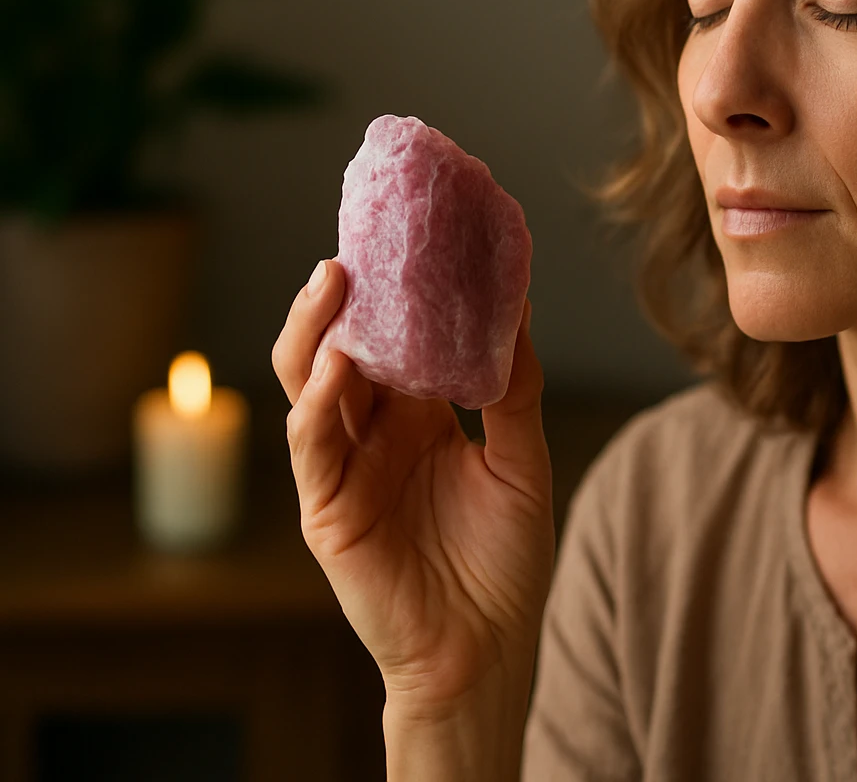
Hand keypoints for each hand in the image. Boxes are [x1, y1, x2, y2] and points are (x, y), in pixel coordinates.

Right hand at [272, 259, 553, 708]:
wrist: (488, 649)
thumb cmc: (505, 562)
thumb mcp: (523, 463)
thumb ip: (514, 390)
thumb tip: (520, 305)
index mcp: (420, 415)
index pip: (397, 337)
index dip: (398, 288)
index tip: (412, 231)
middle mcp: (376, 431)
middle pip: (344, 345)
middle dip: (346, 294)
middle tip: (360, 240)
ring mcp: (345, 467)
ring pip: (310, 382)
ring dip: (318, 330)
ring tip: (335, 279)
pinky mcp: (327, 508)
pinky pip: (313, 444)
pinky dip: (320, 401)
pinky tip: (340, 366)